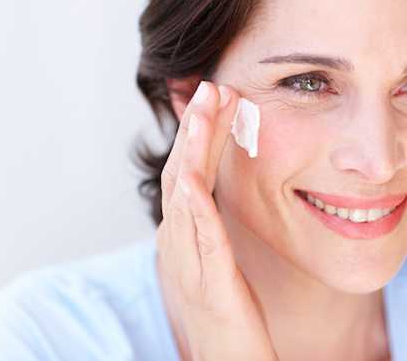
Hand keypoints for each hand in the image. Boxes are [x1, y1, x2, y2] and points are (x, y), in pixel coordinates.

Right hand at [156, 81, 277, 360]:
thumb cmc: (227, 320)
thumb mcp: (219, 265)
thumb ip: (215, 232)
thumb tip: (219, 202)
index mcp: (185, 238)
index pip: (188, 174)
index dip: (198, 136)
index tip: (214, 100)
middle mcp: (179, 245)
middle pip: (182, 173)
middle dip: (195, 128)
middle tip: (209, 86)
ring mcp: (189, 263)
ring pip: (184, 194)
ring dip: (192, 150)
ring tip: (204, 109)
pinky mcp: (208, 284)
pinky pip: (198, 237)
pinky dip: (193, 203)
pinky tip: (195, 176)